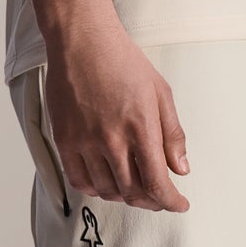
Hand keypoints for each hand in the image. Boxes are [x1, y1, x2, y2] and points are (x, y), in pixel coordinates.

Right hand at [45, 24, 190, 210]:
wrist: (82, 42)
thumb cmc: (125, 62)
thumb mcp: (161, 93)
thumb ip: (172, 134)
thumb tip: (181, 169)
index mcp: (141, 128)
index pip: (157, 183)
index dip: (171, 201)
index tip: (180, 205)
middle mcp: (111, 140)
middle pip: (132, 192)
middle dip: (151, 202)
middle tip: (160, 198)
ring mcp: (84, 142)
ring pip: (107, 190)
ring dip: (125, 196)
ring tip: (135, 188)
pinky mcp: (64, 140)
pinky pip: (79, 180)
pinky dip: (96, 189)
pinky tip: (107, 183)